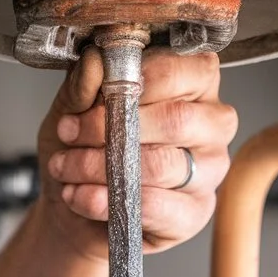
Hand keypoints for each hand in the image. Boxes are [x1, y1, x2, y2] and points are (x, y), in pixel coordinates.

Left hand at [36, 46, 238, 258]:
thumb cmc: (86, 150)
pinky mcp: (194, 214)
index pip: (184, 71)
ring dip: (100, 166)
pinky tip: (80, 195)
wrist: (74, 208)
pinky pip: (155, 207)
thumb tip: (96, 62)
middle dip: (112, 126)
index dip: (138, 81)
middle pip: (176, 119)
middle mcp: (212, 126)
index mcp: (195, 86)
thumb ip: (84, 85)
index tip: (97, 95)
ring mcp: (209, 173)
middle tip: (70, 133)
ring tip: (65, 166)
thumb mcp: (74, 109)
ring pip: (161, 165)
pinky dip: (107, 201)